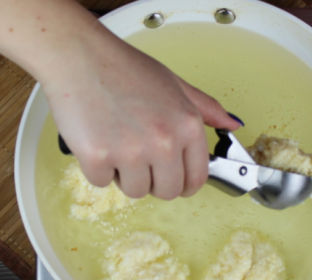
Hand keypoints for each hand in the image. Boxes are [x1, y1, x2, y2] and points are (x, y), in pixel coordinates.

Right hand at [44, 39, 240, 199]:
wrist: (79, 55)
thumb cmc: (124, 68)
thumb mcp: (175, 84)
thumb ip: (206, 109)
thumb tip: (232, 125)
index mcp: (188, 125)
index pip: (197, 179)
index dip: (184, 183)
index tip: (174, 180)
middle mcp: (164, 142)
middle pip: (168, 192)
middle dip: (154, 181)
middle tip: (140, 157)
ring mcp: (131, 152)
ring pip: (135, 191)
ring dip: (125, 175)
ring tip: (117, 143)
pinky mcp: (98, 157)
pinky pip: (102, 183)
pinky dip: (97, 168)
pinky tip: (97, 140)